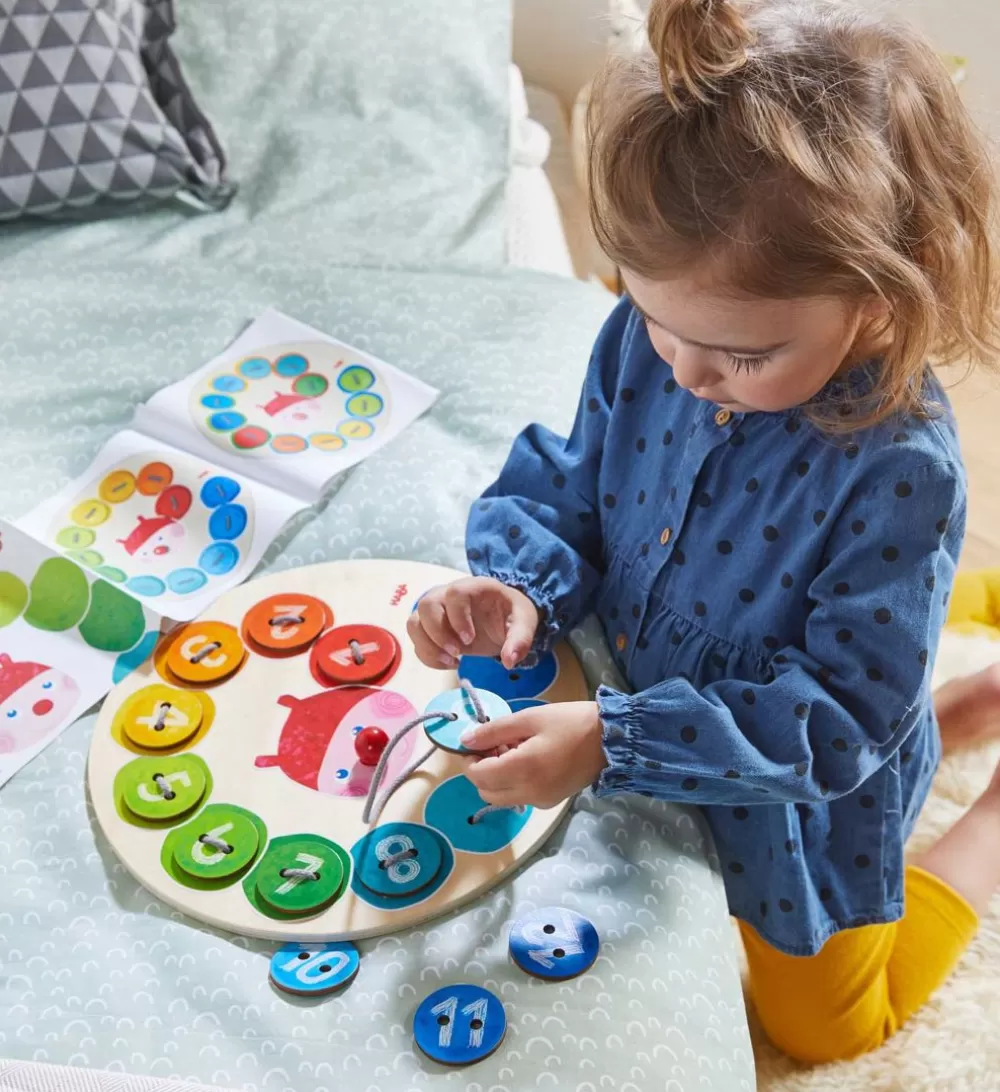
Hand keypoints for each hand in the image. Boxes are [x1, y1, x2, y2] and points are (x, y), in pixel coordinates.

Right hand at [406, 576, 540, 669]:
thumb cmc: (511, 615)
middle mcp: (448, 595)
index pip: (455, 593)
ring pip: (414, 622)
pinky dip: (428, 656)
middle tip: (458, 653)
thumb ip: (520, 639)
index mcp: (474, 587)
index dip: (458, 617)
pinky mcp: (431, 629)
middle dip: (437, 633)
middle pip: (426, 605)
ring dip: (428, 646)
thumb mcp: (524, 623)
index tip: (469, 640)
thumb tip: (509, 661)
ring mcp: (436, 611)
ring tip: (452, 661)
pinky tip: (449, 663)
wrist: (502, 620)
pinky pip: (417, 641)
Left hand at [462, 701, 606, 808]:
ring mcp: (540, 802)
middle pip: (486, 791)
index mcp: (522, 770)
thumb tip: (465, 740)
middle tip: (495, 744)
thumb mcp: (530, 718)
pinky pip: (519, 796)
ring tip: (513, 749)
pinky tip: (527, 759)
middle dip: (481, 769)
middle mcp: (529, 793)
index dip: (469, 759)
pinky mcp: (550, 802)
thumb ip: (494, 730)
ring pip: (501, 797)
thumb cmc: (570, 722)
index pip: (478, 776)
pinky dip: (513, 782)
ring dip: (497, 777)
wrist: (611, 739)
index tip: (477, 740)